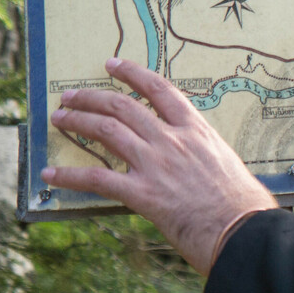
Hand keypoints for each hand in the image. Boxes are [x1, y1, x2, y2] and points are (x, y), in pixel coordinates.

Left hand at [42, 57, 277, 274]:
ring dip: (78, 122)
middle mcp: (172, 140)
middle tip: (71, 95)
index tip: (112, 65)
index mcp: (196, 129)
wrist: (241, 228)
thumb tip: (192, 155)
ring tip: (59, 118)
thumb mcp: (225, 160)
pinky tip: (50, 175)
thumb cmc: (243, 201)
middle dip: (92, 97)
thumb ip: (202, 151)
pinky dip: (70, 176)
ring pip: (107, 131)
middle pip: (123, 107)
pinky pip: (97, 179)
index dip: (132, 74)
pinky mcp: (142, 194)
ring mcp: (155, 164)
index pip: (159, 90)